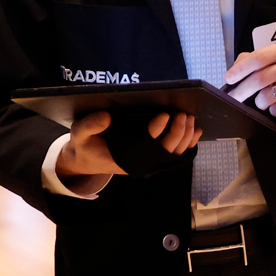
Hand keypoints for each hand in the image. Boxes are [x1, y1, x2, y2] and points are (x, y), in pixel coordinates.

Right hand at [54, 110, 200, 178]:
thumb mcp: (79, 133)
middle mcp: (139, 160)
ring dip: (185, 137)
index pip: (145, 142)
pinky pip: (175, 153)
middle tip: (182, 114)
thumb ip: (90, 125)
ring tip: (190, 119)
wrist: (87, 160)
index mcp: (123, 156)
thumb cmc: (85, 145)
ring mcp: (148, 160)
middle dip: (177, 132)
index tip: (164, 115)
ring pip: (174, 152)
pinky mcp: (153, 157)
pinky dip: (187, 143)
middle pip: (165, 148)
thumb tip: (107, 116)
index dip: (156, 128)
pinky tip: (196, 132)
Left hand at [224, 44, 275, 121]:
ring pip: (267, 96)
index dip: (240, 69)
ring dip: (259, 102)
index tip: (228, 78)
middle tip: (234, 97)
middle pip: (259, 78)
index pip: (258, 58)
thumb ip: (257, 59)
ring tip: (262, 100)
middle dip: (241, 90)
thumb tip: (235, 68)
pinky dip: (272, 110)